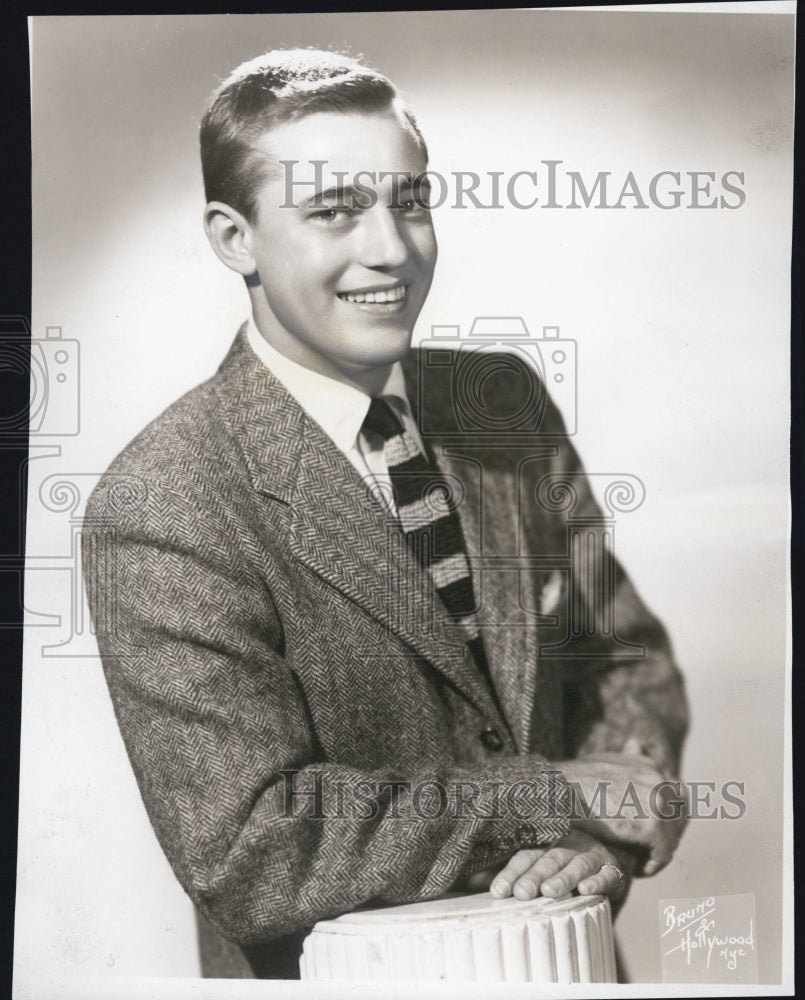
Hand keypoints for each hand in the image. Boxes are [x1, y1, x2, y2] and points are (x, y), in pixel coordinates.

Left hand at [488, 830, 625, 900]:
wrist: (604, 859)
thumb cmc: (560, 867)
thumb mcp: (533, 868)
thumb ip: (505, 875)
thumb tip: (468, 883)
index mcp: (542, 845)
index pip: (523, 857)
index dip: (510, 873)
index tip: (497, 892)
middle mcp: (564, 846)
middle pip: (547, 859)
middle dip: (534, 876)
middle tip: (522, 893)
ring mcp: (589, 855)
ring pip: (575, 864)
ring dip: (563, 877)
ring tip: (549, 892)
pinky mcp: (611, 868)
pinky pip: (607, 873)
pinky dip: (598, 880)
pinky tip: (587, 890)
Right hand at [559, 740, 686, 875]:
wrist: (560, 792)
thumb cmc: (575, 779)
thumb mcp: (607, 758)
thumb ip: (629, 756)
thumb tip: (638, 743)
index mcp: (650, 764)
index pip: (675, 793)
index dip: (667, 815)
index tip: (651, 831)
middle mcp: (660, 780)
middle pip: (680, 815)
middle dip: (668, 833)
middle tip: (650, 850)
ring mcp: (659, 802)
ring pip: (672, 837)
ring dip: (659, 851)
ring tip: (642, 862)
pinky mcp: (653, 826)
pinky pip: (663, 853)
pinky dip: (653, 865)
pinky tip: (639, 870)